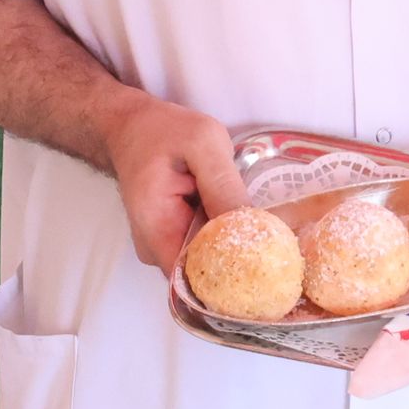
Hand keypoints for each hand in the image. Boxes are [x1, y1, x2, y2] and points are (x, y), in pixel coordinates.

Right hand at [99, 89, 253, 272]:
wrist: (132, 127)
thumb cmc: (162, 131)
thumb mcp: (202, 142)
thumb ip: (223, 184)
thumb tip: (249, 228)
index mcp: (156, 228)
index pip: (195, 280)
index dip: (233, 281)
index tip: (268, 271)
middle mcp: (155, 248)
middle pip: (204, 274)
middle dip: (240, 263)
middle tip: (276, 246)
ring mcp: (162, 246)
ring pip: (208, 262)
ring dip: (234, 248)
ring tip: (261, 229)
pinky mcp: (172, 238)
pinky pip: (204, 249)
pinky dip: (224, 237)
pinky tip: (241, 221)